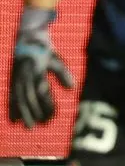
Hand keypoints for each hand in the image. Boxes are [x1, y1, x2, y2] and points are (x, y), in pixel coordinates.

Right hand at [8, 6, 73, 128]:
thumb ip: (63, 74)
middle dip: (36, 113)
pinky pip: (10, 97)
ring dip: (24, 115)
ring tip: (30, 127)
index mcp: (37, 71)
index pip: (42, 92)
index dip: (47, 105)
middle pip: (29, 99)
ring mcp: (16, 79)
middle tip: (44, 124)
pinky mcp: (11, 81)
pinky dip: (12, 109)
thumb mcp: (56, 59)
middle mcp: (25, 77)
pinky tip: (14, 121)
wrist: (26, 38)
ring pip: (19, 100)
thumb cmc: (44, 50)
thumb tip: (72, 88)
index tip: (53, 116)